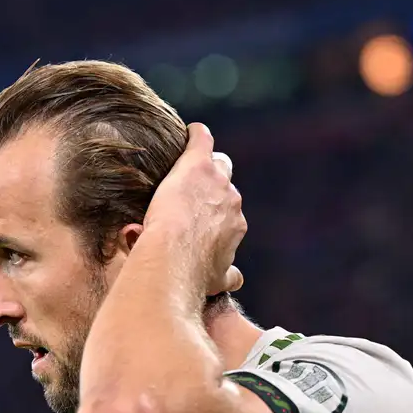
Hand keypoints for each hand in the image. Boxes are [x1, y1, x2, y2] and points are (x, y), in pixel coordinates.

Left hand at [144, 123, 244, 295]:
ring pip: (216, 162)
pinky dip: (195, 135)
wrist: (175, 257)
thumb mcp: (217, 280)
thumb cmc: (191, 273)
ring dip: (203, 163)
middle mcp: (232, 201)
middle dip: (214, 182)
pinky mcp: (197, 165)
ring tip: (185, 162)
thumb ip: (228, 276)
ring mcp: (216, 181)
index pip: (229, 208)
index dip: (215, 208)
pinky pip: (201, 140)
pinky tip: (188, 132)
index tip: (201, 211)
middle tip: (192, 187)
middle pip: (227, 181)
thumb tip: (237, 279)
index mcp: (236, 226)